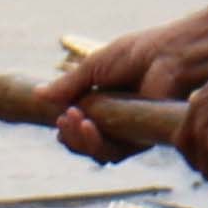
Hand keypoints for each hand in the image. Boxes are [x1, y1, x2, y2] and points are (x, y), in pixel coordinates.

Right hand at [52, 27, 162, 156]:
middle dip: (70, 135)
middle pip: (84, 143)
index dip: (65, 125)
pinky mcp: (142, 139)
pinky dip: (97, 143)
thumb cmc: (139, 54)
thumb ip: (68, 84)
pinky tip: (89, 126)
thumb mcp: (94, 66)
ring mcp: (129, 132)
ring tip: (75, 121)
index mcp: (104, 103)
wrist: (170, 55)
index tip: (58, 113)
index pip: (78, 125)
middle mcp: (116, 121)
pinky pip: (115, 152)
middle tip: (64, 119)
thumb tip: (38, 94)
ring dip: (80, 141)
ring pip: (98, 152)